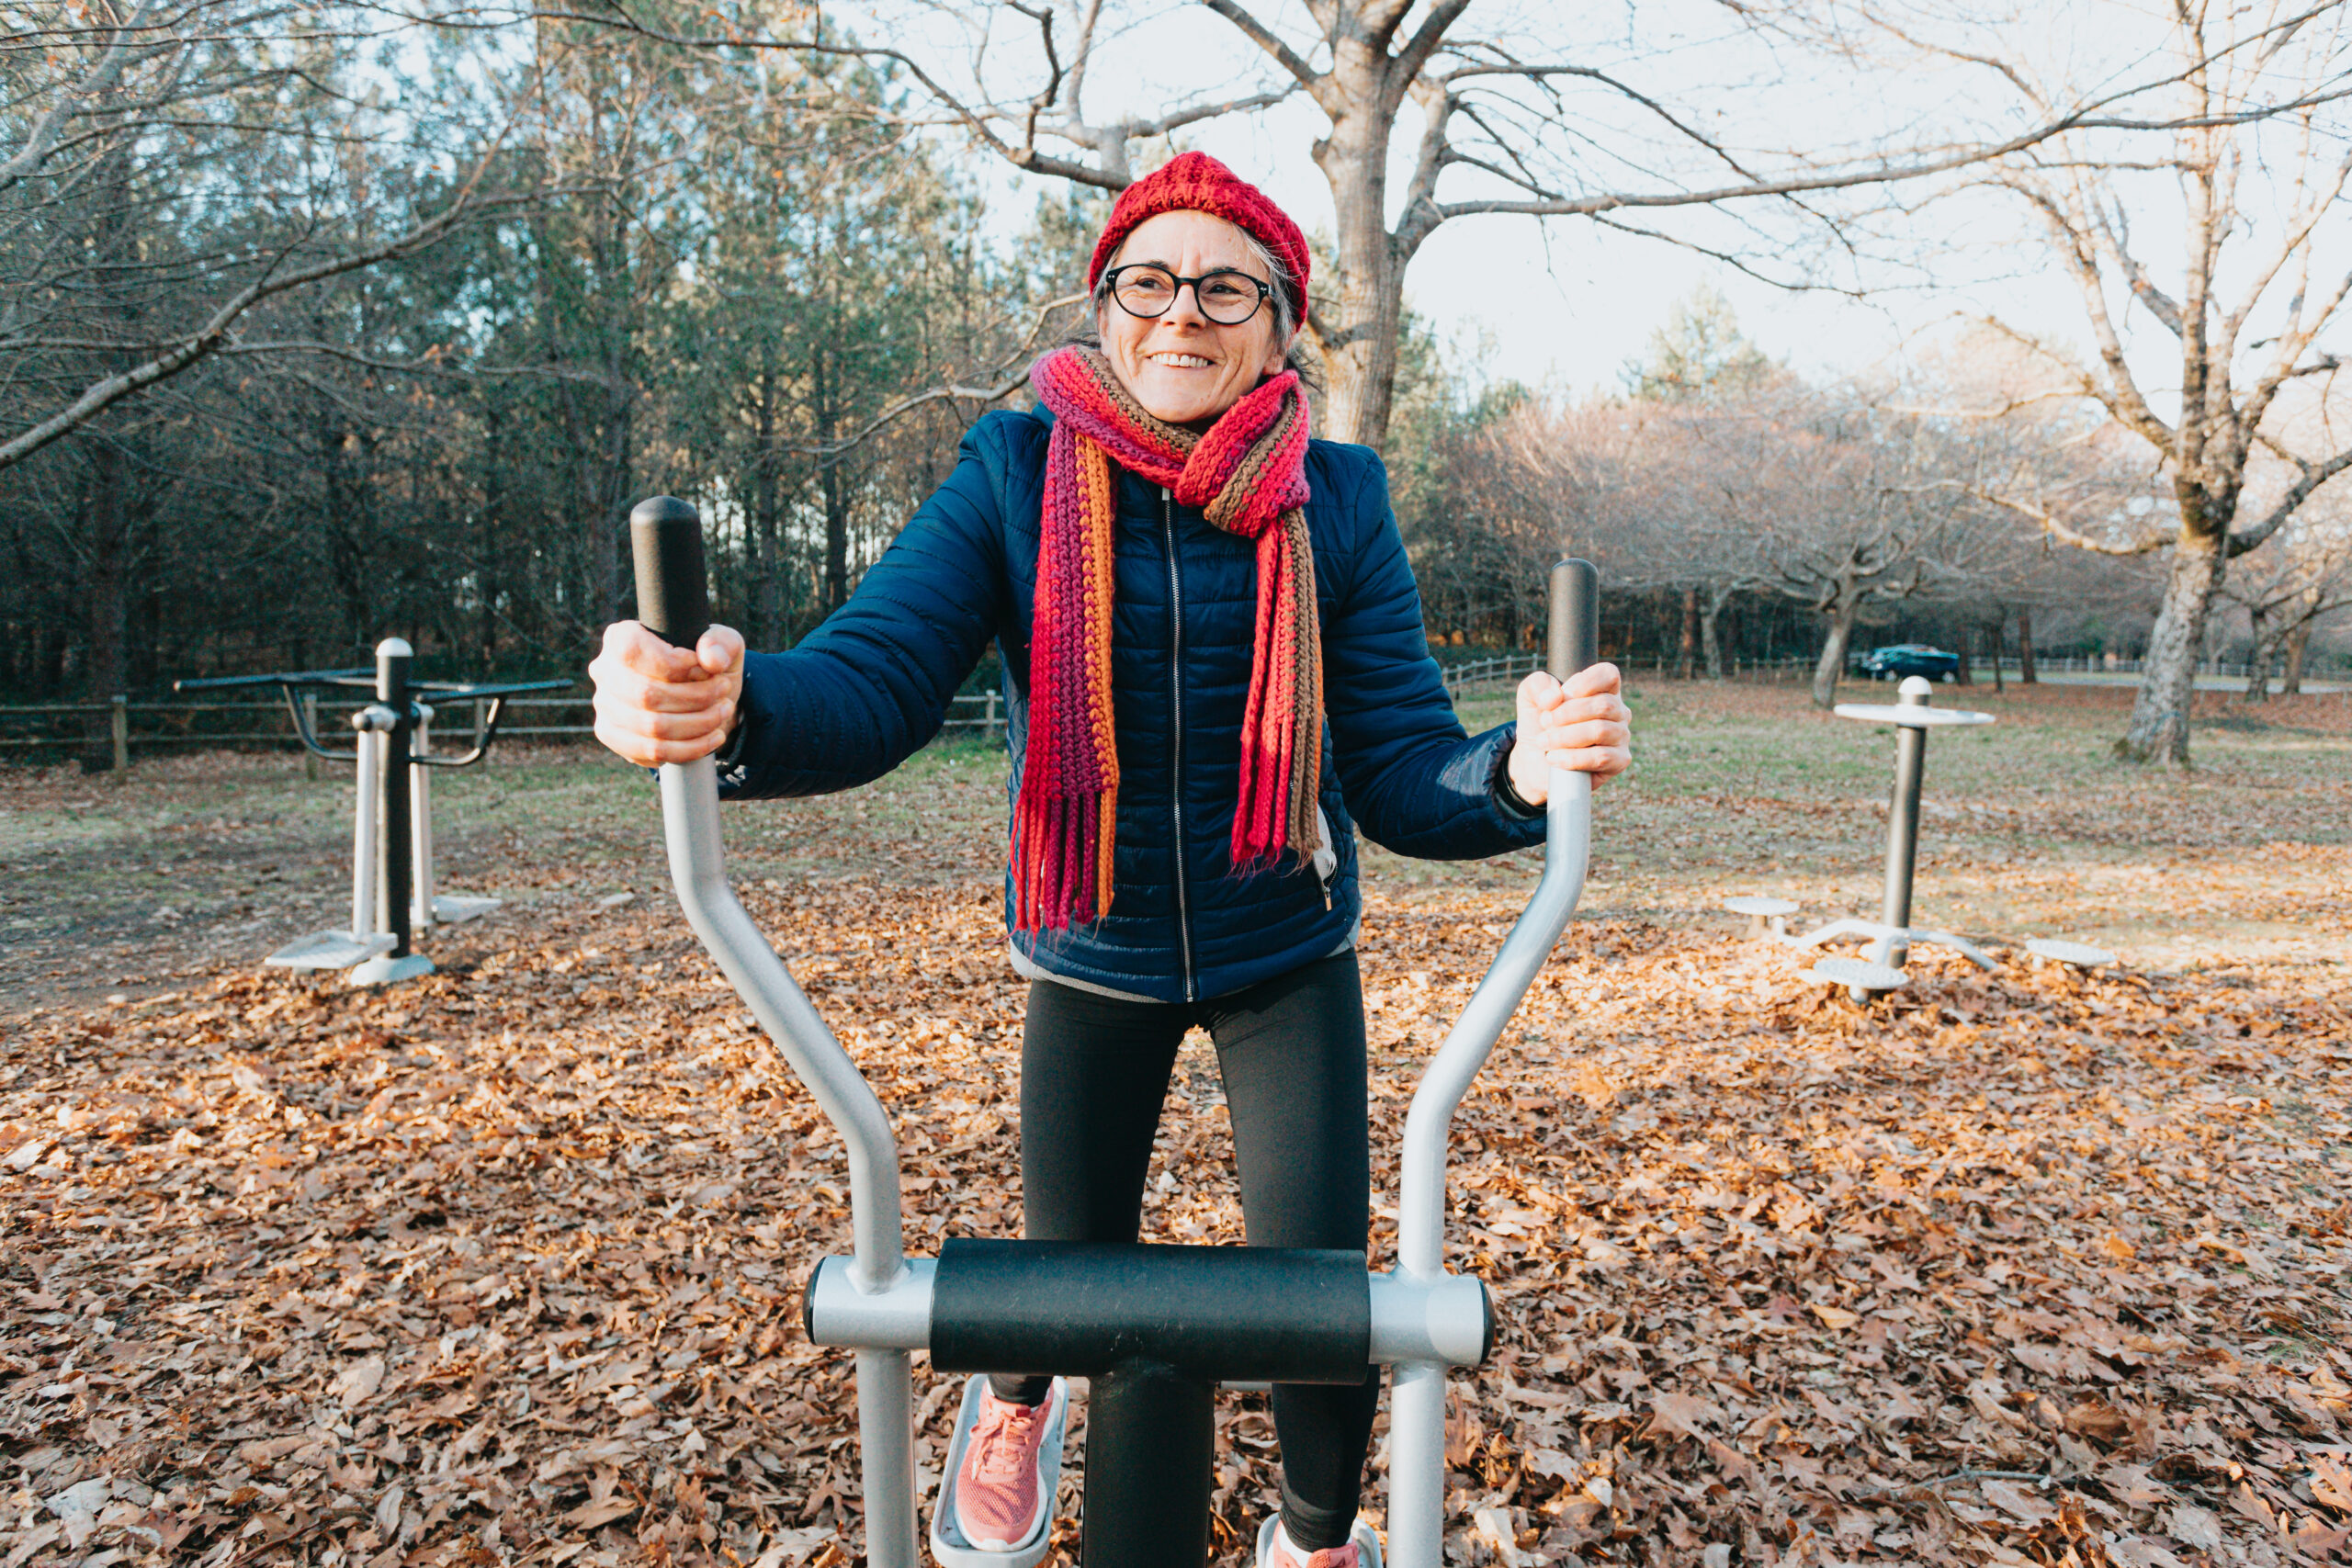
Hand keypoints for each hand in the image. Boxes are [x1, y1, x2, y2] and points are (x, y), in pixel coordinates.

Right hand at [590, 621, 745, 765]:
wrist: (698, 695)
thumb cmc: (704, 663)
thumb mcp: (721, 644)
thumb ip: (720, 643)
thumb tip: (712, 659)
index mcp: (621, 637)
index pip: (634, 651)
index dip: (675, 665)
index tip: (707, 670)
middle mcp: (604, 671)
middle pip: (646, 694)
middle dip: (696, 697)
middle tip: (724, 691)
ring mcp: (604, 706)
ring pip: (652, 727)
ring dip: (698, 724)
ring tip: (723, 712)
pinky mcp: (612, 736)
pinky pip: (652, 752)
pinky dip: (690, 749)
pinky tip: (712, 737)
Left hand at [1507, 663, 1630, 804]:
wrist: (1534, 761)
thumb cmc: (1539, 725)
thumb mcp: (1530, 697)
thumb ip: (1538, 685)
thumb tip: (1555, 697)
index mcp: (1602, 690)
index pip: (1608, 675)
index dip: (1583, 683)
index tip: (1559, 697)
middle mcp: (1617, 711)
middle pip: (1604, 705)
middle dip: (1566, 714)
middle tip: (1545, 723)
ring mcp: (1621, 736)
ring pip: (1600, 731)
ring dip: (1565, 736)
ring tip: (1544, 741)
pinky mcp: (1619, 761)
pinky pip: (1601, 757)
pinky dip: (1572, 757)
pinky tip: (1554, 757)